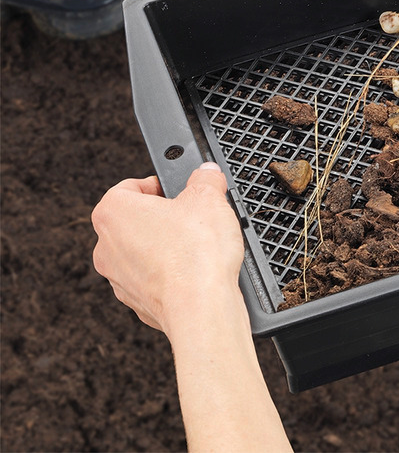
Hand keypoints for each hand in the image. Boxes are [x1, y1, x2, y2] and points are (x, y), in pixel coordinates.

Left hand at [92, 163, 243, 339]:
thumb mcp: (209, 197)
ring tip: (197, 246)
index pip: (130, 186)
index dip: (158, 185)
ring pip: (142, 251)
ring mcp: (118, 278)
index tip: (179, 190)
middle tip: (192, 217)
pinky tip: (195, 271)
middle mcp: (106, 246)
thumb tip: (207, 173)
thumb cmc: (195, 255)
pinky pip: (152, 279)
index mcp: (113, 213)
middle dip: (163, 217)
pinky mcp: (136, 302)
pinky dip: (170, 273)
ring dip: (166, 246)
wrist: (201, 307)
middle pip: (134, 220)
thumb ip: (206, 178)